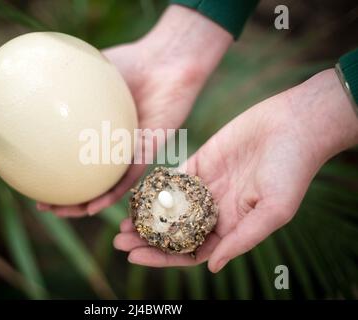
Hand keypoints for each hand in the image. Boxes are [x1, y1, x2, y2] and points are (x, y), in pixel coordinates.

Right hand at [37, 5, 231, 216]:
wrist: (167, 60)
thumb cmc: (132, 61)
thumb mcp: (90, 72)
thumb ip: (65, 81)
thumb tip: (32, 83)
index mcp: (101, 132)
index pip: (75, 158)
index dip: (55, 173)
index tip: (33, 182)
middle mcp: (116, 146)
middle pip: (90, 179)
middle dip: (68, 197)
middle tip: (45, 206)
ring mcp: (132, 152)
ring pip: (108, 187)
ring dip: (86, 204)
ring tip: (63, 212)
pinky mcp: (150, 153)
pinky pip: (129, 178)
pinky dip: (111, 194)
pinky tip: (93, 206)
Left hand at [114, 69, 357, 271]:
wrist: (292, 126)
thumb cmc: (291, 169)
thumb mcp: (273, 211)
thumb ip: (242, 239)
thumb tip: (212, 267)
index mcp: (232, 227)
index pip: (191, 251)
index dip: (163, 257)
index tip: (135, 256)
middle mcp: (216, 211)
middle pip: (175, 233)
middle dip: (148, 240)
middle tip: (119, 241)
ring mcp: (206, 187)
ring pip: (169, 209)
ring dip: (147, 217)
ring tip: (121, 223)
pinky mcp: (201, 163)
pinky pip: (172, 180)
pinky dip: (154, 189)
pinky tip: (136, 194)